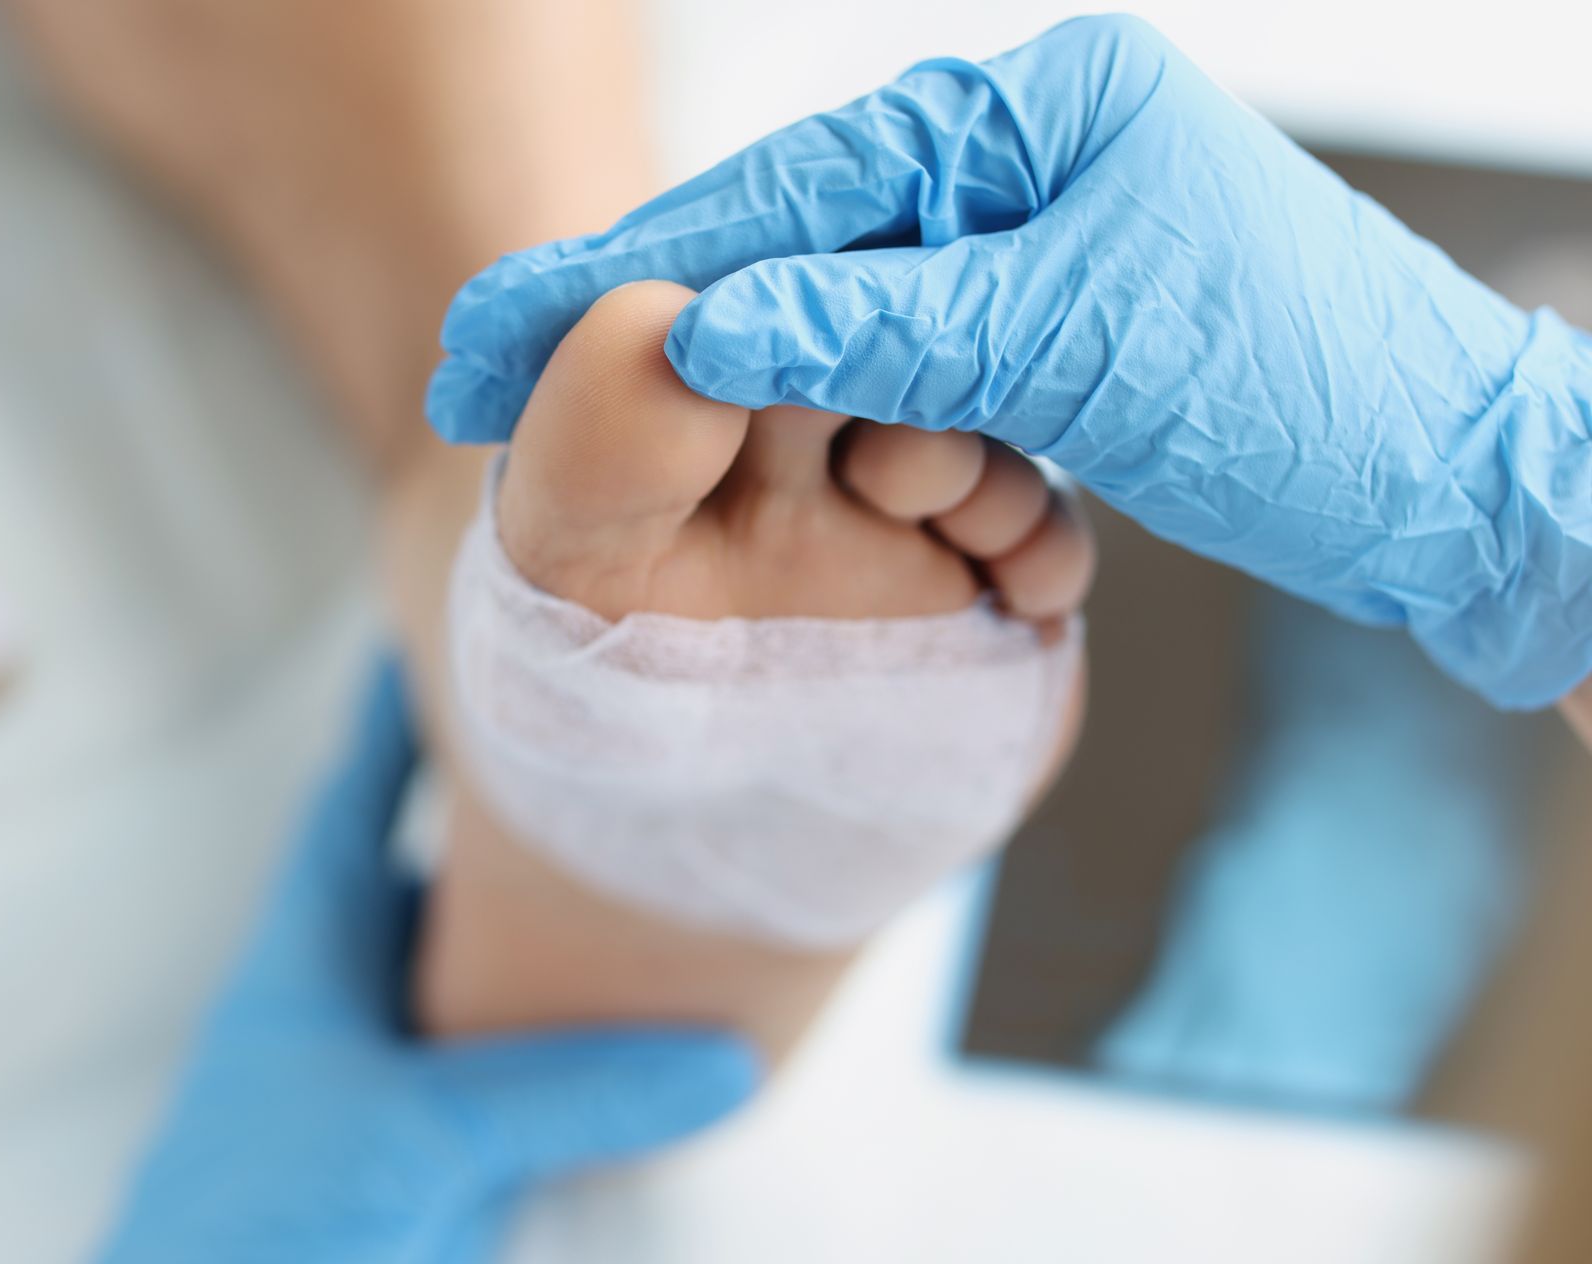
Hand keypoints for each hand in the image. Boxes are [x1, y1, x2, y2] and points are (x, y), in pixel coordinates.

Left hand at [85, 658, 755, 1263]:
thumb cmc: (252, 1231)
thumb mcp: (414, 1134)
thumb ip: (566, 1090)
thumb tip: (726, 1057)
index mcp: (313, 956)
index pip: (358, 796)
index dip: (398, 714)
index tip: (439, 624)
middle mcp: (359, 1003)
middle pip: (446, 877)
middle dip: (520, 821)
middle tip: (614, 752)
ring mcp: (401, 1086)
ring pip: (496, 984)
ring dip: (562, 943)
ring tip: (662, 881)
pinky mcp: (441, 1170)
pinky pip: (528, 1092)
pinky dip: (587, 1060)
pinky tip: (659, 1045)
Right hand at [428, 15, 1591, 709]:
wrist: (1455, 488)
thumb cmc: (1304, 389)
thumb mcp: (1074, 343)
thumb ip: (880, 327)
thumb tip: (700, 332)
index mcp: (1034, 107)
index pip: (791, 190)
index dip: (626, 268)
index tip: (491, 328)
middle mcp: (1020, 153)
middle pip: (785, 236)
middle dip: (634, 315)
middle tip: (477, 373)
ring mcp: (1029, 237)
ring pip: (830, 308)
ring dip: (726, 379)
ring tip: (568, 416)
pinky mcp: (1043, 324)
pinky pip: (896, 359)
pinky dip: (820, 407)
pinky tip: (728, 431)